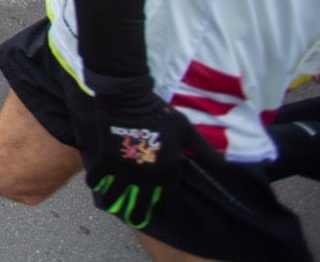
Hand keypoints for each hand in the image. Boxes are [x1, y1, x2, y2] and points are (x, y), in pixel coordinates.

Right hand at [84, 93, 208, 231]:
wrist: (130, 100)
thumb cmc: (160, 113)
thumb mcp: (186, 131)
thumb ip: (203, 150)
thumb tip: (225, 165)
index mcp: (167, 169)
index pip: (167, 197)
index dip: (163, 208)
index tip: (159, 214)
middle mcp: (146, 174)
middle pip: (140, 202)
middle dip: (138, 213)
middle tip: (135, 218)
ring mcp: (124, 167)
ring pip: (116, 193)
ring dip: (112, 201)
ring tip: (110, 204)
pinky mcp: (107, 157)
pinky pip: (98, 175)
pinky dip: (95, 181)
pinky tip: (94, 185)